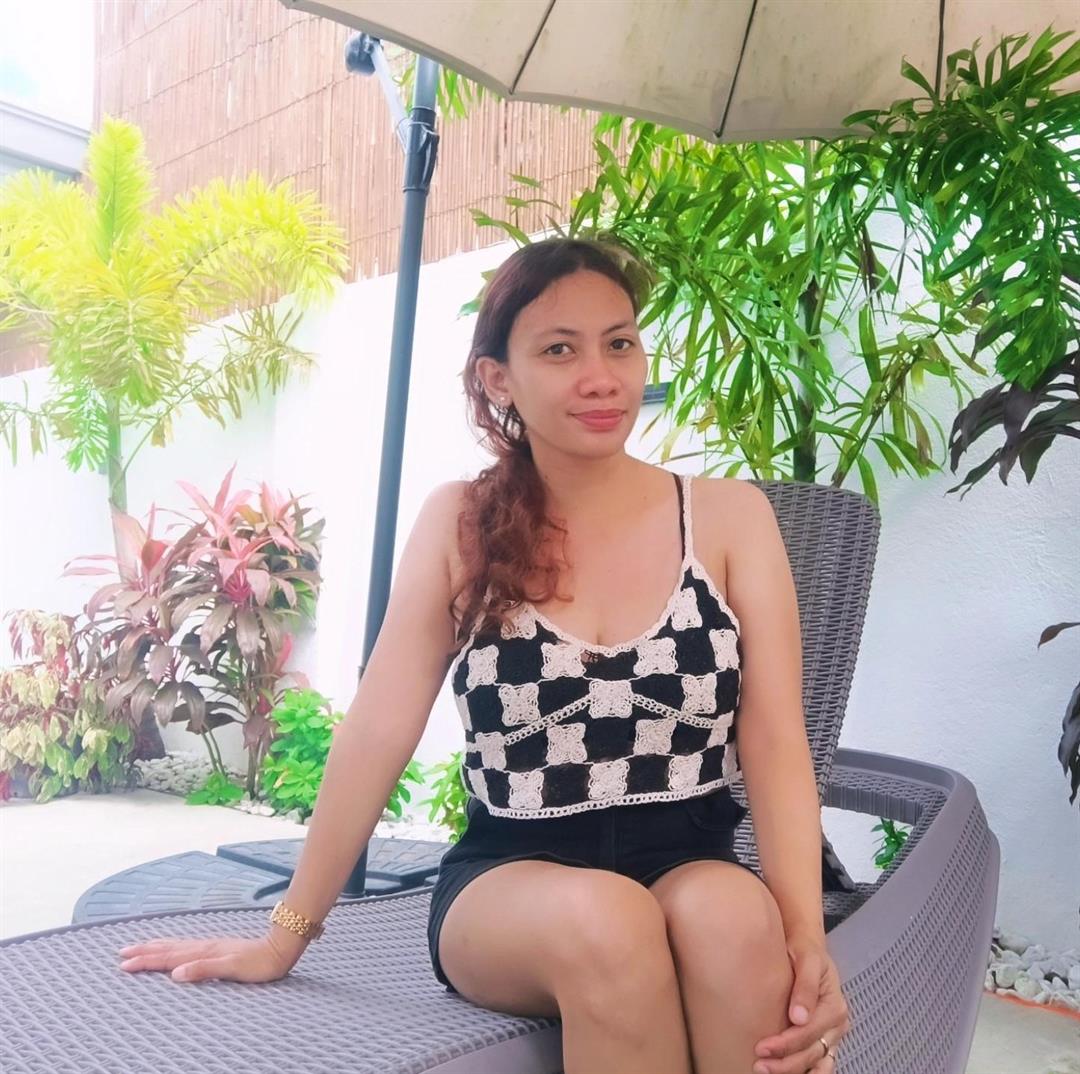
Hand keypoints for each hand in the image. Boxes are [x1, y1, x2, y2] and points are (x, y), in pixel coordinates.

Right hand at [118, 934, 295, 983]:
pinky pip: (187, 946)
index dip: (146, 961)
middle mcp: (203, 946)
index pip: (168, 957)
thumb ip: (203, 969)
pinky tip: (173, 949)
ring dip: (156, 947)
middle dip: (144, 951)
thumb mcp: (231, 969)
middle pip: (168, 949)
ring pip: (176, 945)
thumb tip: (175, 974)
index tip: (124, 964)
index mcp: (203, 952)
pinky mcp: (217, 948)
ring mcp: (210, 946)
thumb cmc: (257, 963)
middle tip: (121, 953)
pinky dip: (173, 946)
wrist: (279, 949)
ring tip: (140, 947)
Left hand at [752, 933, 850, 1073]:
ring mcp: (832, 1035)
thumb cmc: (804, 951)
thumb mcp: (807, 959)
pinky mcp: (824, 1039)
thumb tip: (799, 1017)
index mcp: (834, 1006)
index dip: (786, 1044)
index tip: (761, 1048)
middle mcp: (836, 1025)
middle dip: (785, 1063)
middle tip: (759, 1065)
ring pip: (818, 1065)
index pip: (809, 1033)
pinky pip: (819, 1064)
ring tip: (766, 1072)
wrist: (805, 947)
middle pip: (812, 1053)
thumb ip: (805, 986)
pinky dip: (806, 1072)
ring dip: (794, 1072)